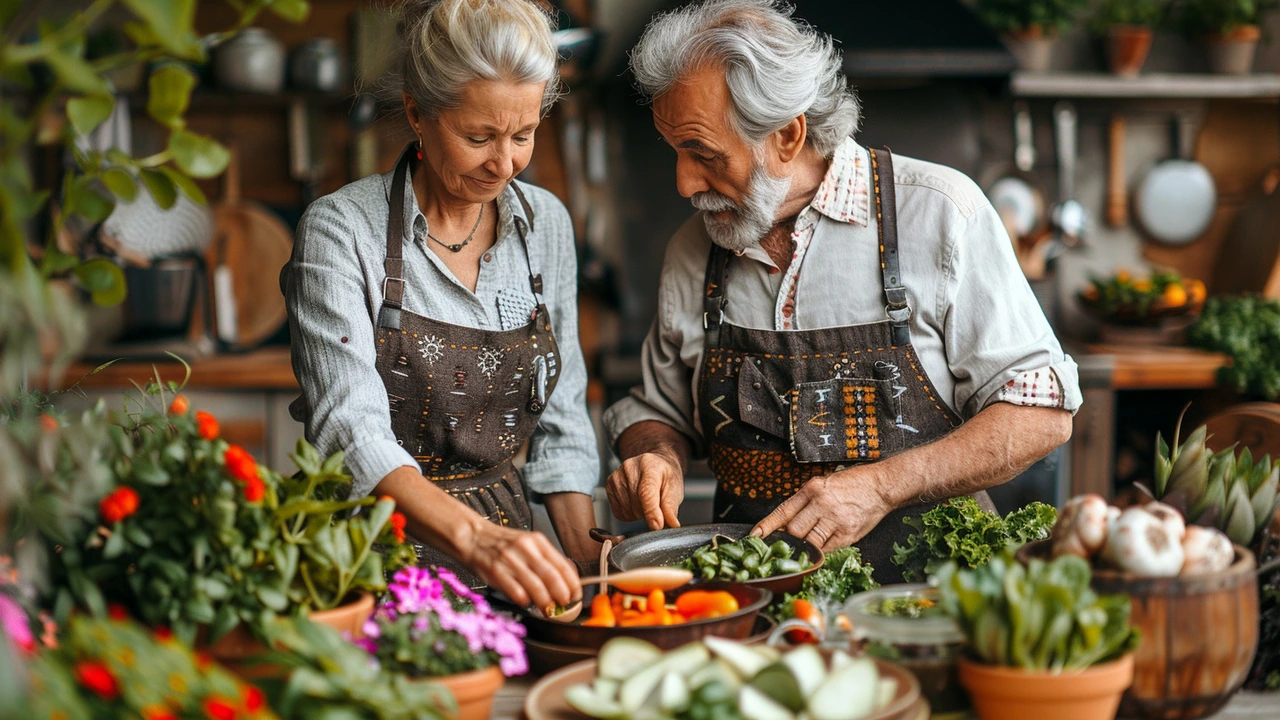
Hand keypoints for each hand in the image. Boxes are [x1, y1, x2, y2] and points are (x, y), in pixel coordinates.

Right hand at [463, 523, 579, 609]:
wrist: (473, 537)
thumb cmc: (502, 544)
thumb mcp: (528, 544)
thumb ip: (545, 559)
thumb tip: (566, 580)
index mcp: (537, 541)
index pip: (562, 565)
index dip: (572, 583)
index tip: (576, 594)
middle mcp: (525, 549)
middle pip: (552, 577)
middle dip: (562, 595)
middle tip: (564, 604)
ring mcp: (510, 560)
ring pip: (536, 587)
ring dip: (545, 602)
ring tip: (548, 609)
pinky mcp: (496, 572)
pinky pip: (516, 592)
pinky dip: (525, 601)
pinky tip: (526, 602)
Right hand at [605, 451, 683, 529]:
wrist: (654, 464)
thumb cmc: (665, 476)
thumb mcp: (675, 489)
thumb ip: (671, 507)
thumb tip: (670, 525)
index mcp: (649, 466)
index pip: (646, 493)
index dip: (652, 513)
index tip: (657, 527)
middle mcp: (629, 468)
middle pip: (637, 504)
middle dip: (648, 513)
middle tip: (656, 505)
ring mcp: (616, 476)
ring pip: (627, 511)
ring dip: (638, 514)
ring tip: (646, 502)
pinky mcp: (609, 485)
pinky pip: (618, 512)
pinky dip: (629, 514)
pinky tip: (636, 504)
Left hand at [750, 470, 892, 551]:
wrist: (881, 486)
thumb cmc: (851, 484)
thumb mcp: (822, 484)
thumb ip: (805, 502)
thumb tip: (785, 523)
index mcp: (811, 489)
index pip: (783, 511)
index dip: (767, 526)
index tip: (755, 536)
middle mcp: (821, 504)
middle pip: (793, 531)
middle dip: (789, 539)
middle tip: (788, 542)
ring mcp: (835, 520)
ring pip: (808, 543)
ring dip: (804, 547)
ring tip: (806, 544)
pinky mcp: (847, 534)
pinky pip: (826, 550)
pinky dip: (820, 551)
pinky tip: (821, 546)